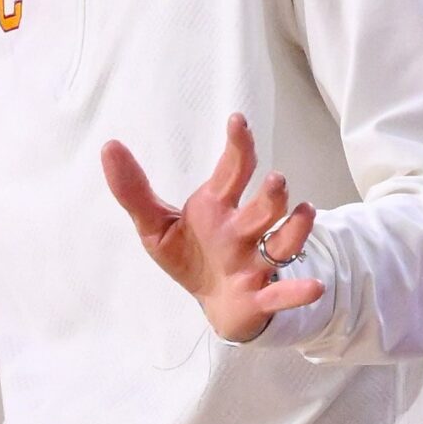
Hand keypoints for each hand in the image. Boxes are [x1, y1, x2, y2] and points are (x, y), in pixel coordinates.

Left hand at [101, 112, 325, 343]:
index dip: (238, 146)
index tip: (238, 121)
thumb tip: (109, 146)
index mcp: (217, 207)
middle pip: (263, 207)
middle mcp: (243, 230)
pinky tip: (313, 287)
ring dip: (294, 229)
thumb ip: (133, 190)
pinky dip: (297, 291)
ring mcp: (255, 262)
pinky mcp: (260, 295)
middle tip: (275, 179)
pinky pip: (281, 294)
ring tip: (303, 211)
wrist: (213, 302)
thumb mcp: (154, 224)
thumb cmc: (190, 254)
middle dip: (271, 194)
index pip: (233, 171)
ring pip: (282, 242)